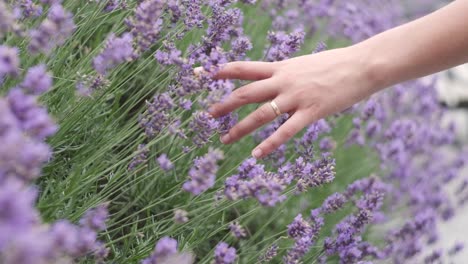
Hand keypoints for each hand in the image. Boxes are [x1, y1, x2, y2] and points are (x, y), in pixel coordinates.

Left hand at [207, 46, 377, 158]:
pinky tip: (257, 154)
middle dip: (225, 104)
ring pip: (260, 114)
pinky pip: (285, 131)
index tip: (206, 75)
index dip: (224, 70)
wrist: (361, 66)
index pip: (245, 68)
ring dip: (240, 128)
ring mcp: (296, 97)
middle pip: (246, 93)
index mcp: (281, 67)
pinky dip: (269, 144)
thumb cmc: (334, 64)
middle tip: (208, 115)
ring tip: (224, 139)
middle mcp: (283, 81)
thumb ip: (286, 73)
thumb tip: (273, 80)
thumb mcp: (303, 64)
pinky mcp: (311, 112)